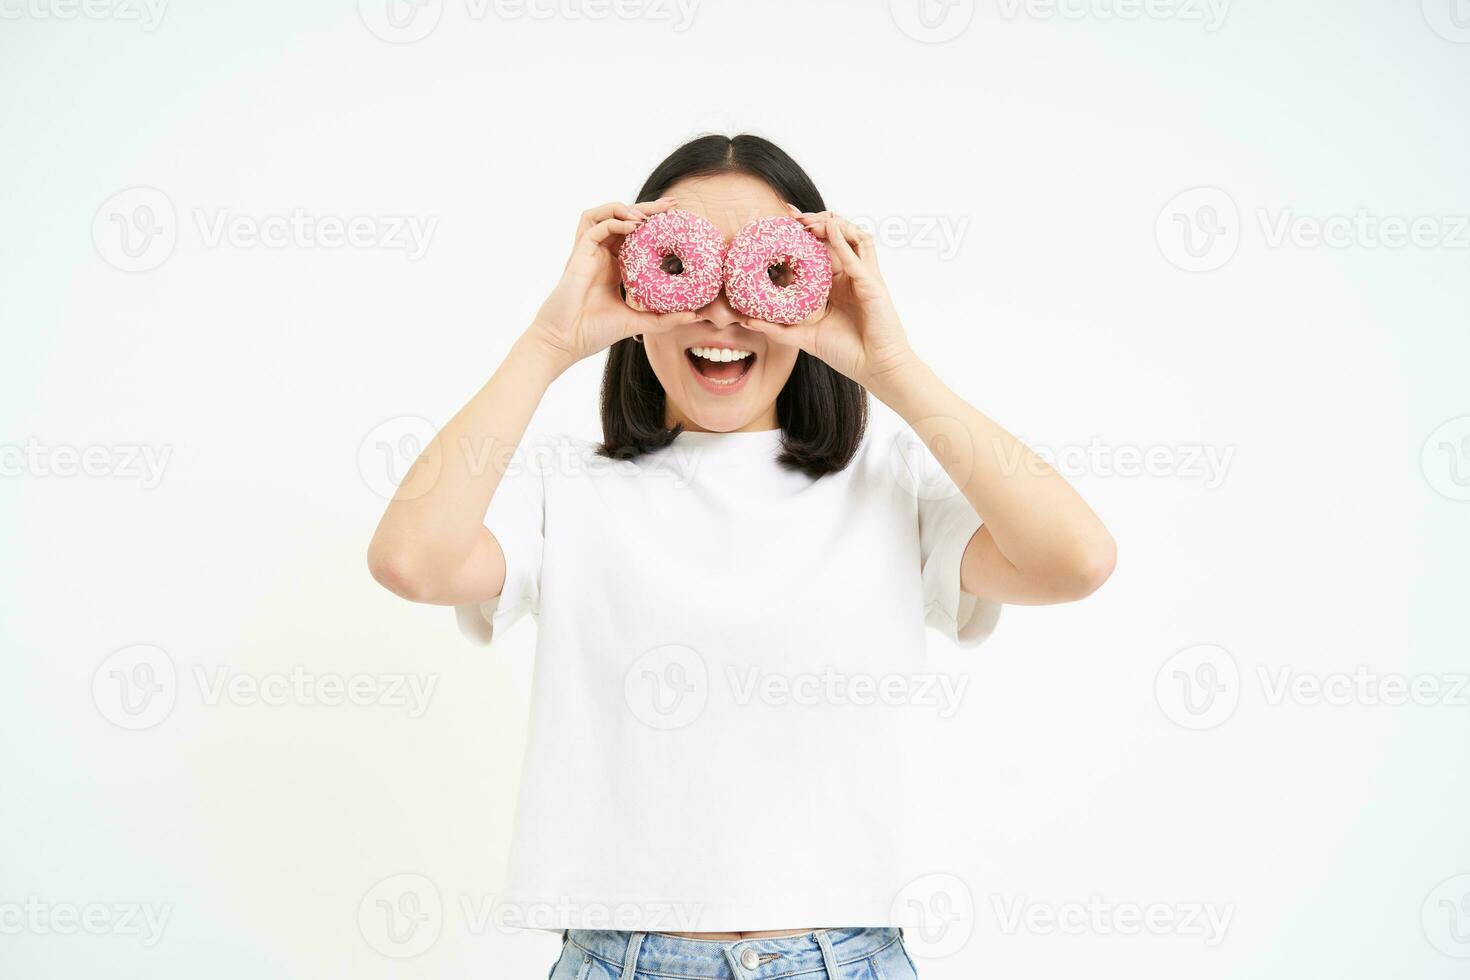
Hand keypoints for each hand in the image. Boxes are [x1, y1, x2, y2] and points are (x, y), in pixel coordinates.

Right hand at [524, 198, 697, 367]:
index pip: (635, 235)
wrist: (566, 341)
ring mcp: (589, 252)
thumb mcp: (637, 321)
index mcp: (614, 266)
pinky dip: (614, 220)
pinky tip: (633, 225)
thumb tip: (695, 315)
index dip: (654, 225)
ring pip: (604, 213)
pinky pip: (594, 225)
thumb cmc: (595, 332)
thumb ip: (664, 318)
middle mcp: (601, 254)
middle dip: (647, 208)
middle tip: (672, 205)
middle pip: (623, 219)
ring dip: (626, 207)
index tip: (677, 219)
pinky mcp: (579, 253)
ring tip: (648, 215)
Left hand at [743, 205, 916, 389]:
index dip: (803, 233)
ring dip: (831, 223)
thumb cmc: (847, 353)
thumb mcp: (805, 337)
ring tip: (808, 221)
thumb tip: (745, 320)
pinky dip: (843, 240)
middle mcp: (851, 276)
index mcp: (836, 284)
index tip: (780, 222)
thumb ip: (777, 328)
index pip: (820, 249)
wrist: (875, 369)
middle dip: (815, 220)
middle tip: (791, 216)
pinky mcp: (873, 284)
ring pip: (853, 235)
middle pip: (836, 236)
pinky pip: (859, 255)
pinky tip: (828, 229)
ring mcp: (864, 277)